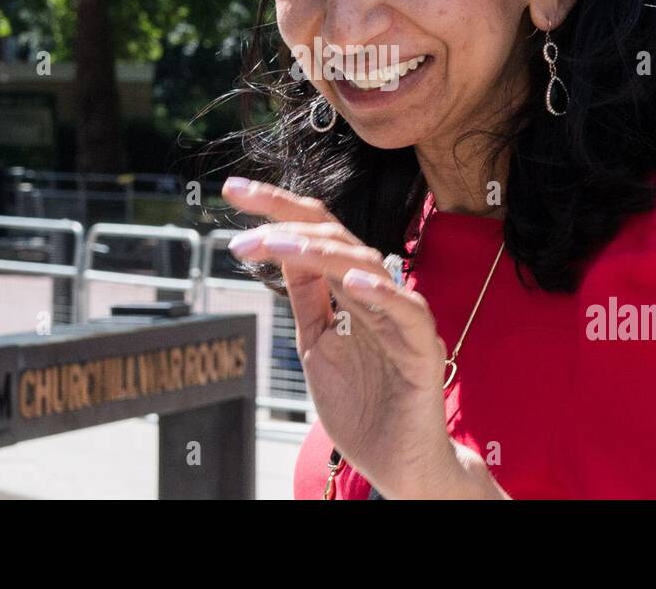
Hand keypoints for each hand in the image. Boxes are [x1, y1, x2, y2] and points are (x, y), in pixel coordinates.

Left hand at [222, 177, 458, 498]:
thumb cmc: (363, 406)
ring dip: (319, 251)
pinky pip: (406, 312)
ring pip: (365, 264)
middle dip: (287, 222)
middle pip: (336, 236)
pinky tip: (353, 281)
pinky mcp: (422, 350)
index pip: (316, 232)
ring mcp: (402, 318)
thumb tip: (279, 250)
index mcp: (353, 288)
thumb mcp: (318, 342)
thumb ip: (307, 296)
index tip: (233, 192)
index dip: (277, 208)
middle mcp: (379, 292)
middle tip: (239, 227)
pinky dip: (382, 293)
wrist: (396, 462)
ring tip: (279, 245)